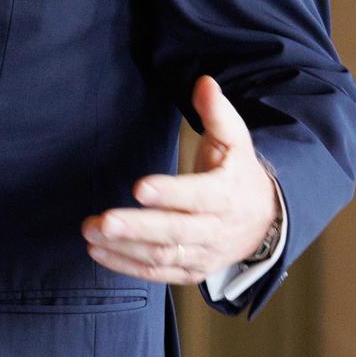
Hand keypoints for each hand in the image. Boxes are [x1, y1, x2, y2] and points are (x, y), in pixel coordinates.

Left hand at [83, 75, 280, 284]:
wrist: (265, 220)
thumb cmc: (237, 173)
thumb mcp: (235, 140)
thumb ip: (218, 112)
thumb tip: (204, 82)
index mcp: (227, 194)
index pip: (199, 196)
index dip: (170, 193)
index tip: (139, 187)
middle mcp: (216, 229)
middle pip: (176, 232)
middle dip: (138, 227)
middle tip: (103, 220)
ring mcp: (204, 254)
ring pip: (164, 256)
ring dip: (124, 247)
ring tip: (90, 231)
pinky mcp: (192, 271)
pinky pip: (158, 274)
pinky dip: (127, 266)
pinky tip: (98, 252)